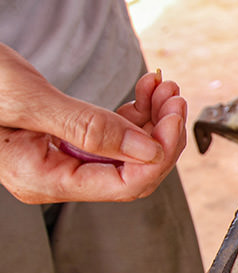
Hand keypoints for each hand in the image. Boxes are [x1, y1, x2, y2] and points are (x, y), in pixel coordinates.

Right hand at [0, 44, 186, 202]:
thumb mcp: (28, 101)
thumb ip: (88, 129)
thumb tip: (147, 152)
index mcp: (44, 178)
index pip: (124, 185)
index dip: (158, 155)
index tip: (174, 119)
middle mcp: (57, 176)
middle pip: (131, 171)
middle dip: (160, 135)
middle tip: (175, 98)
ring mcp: (62, 159)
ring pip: (126, 151)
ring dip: (151, 119)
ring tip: (163, 87)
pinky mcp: (66, 139)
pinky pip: (111, 134)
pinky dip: (134, 111)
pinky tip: (146, 89)